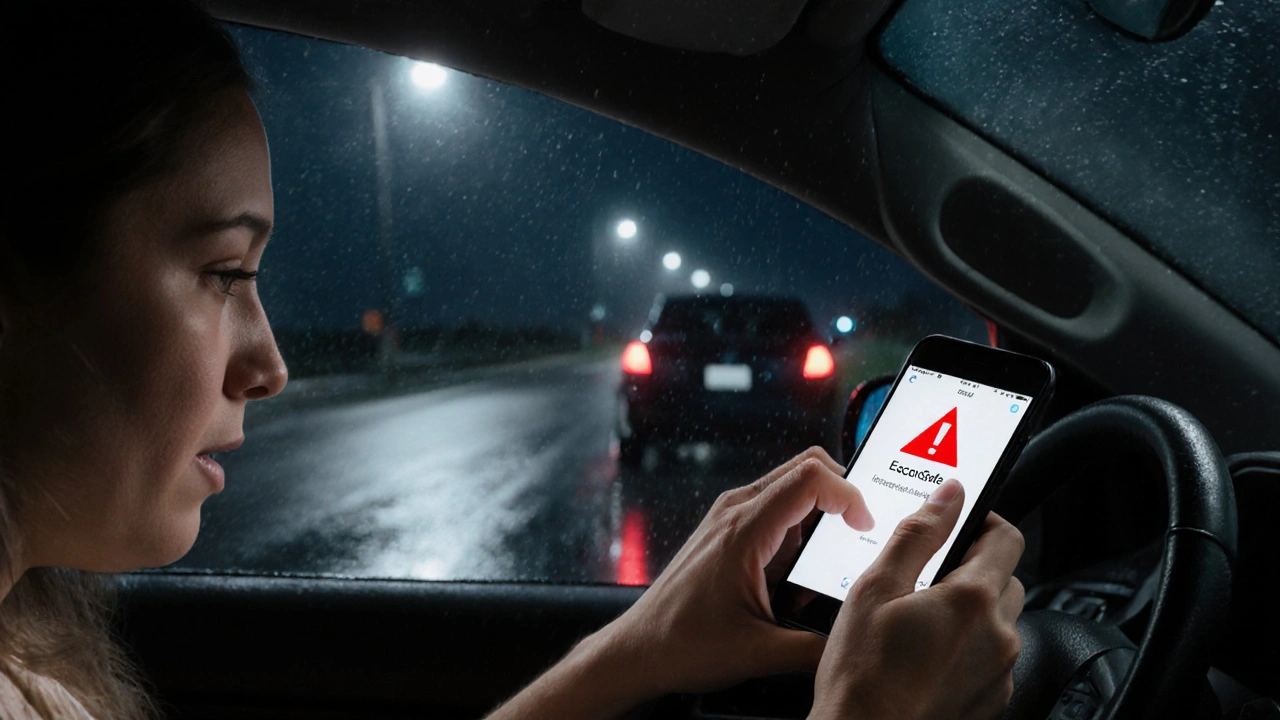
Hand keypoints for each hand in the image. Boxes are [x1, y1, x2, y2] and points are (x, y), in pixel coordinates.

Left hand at [601, 447, 873, 696]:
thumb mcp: (760, 652)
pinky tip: (808, 565)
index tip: (866, 527)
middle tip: (864, 530)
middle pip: (804, 467)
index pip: (810, 478)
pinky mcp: (726, 529)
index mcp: (745, 530)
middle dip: (843, 491)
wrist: (638, 649)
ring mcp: (728, 517)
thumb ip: (815, 647)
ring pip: (789, 485)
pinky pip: (774, 506)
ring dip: (822, 508)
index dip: (849, 494)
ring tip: (841, 549)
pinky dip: (801, 523)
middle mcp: (735, 511)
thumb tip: (857, 639)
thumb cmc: (685, 645)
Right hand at [810, 479, 1024, 719]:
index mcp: (973, 599)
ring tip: (920, 620)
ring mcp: (1000, 672)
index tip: (955, 523)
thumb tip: (949, 494)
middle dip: (972, 568)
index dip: (981, 521)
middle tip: (926, 576)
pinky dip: (968, 647)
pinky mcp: (992, 699)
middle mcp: (999, 635)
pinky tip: (926, 655)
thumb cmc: (863, 673)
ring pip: (998, 620)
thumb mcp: (876, 588)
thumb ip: (918, 534)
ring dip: (971, 610)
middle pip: (1004, 579)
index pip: (1006, 537)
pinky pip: (991, 658)